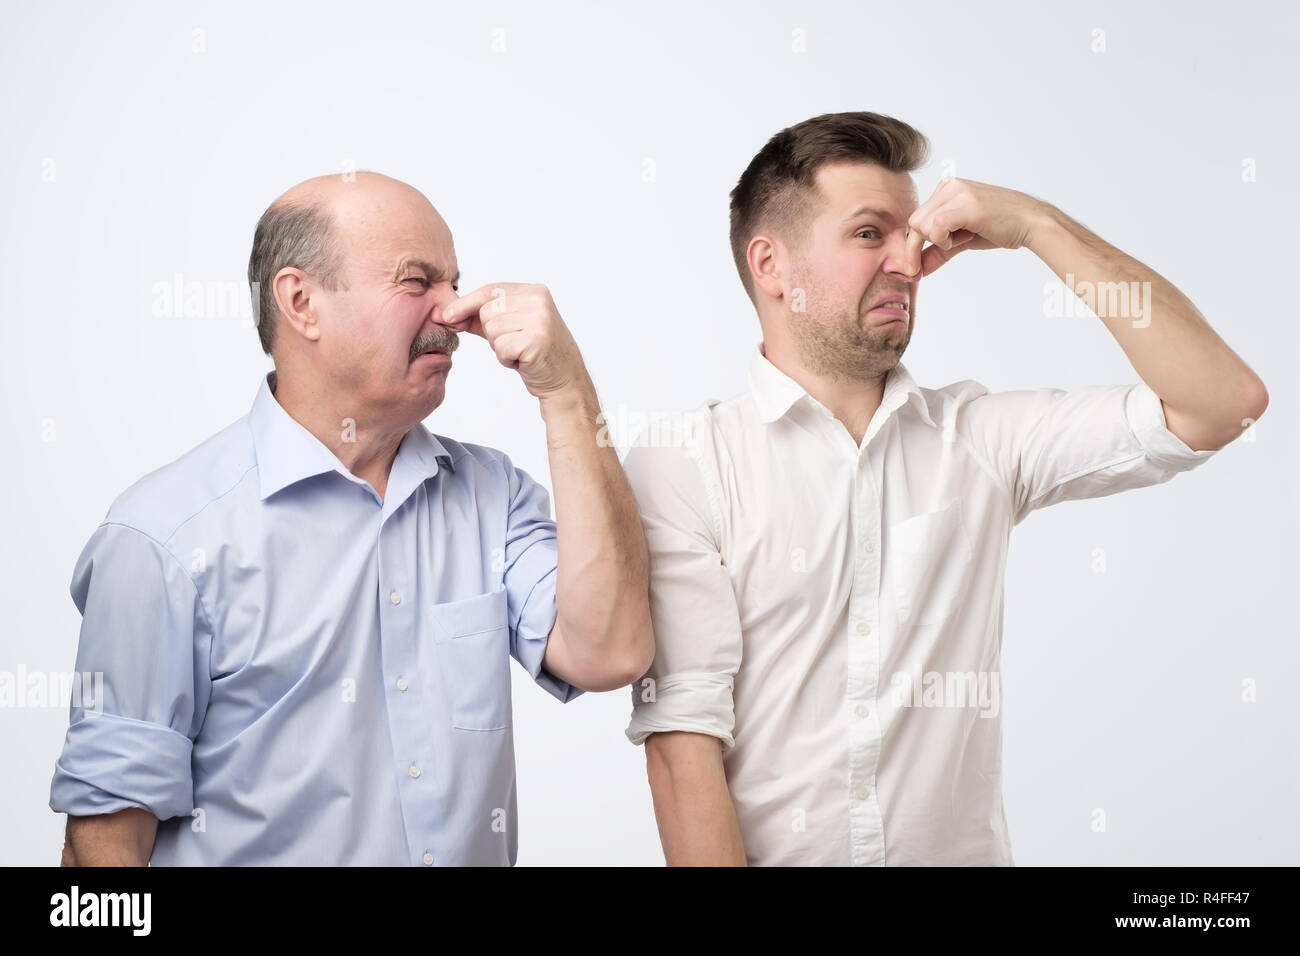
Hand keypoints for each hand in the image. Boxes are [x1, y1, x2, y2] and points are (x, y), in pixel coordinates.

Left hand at [440, 283, 590, 401]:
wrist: (565, 380)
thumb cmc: (536, 354)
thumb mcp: (510, 328)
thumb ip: (481, 318)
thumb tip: (446, 314)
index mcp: (535, 291)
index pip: (490, 290)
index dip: (465, 304)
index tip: (447, 316)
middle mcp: (539, 301)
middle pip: (487, 311)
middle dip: (492, 332)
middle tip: (515, 343)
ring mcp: (540, 319)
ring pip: (492, 330)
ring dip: (500, 347)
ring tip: (520, 352)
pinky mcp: (536, 340)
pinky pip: (501, 348)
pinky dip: (507, 359)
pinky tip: (524, 361)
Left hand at [903, 178, 1048, 277]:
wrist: (1030, 223)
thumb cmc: (1000, 228)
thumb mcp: (961, 241)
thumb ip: (937, 252)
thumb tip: (917, 271)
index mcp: (946, 190)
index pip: (916, 219)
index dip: (912, 246)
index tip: (912, 268)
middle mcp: (949, 186)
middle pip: (913, 223)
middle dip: (915, 249)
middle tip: (926, 265)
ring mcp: (957, 192)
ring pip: (920, 225)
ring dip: (936, 242)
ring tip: (961, 240)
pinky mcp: (966, 204)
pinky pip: (935, 226)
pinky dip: (942, 240)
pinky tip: (961, 239)